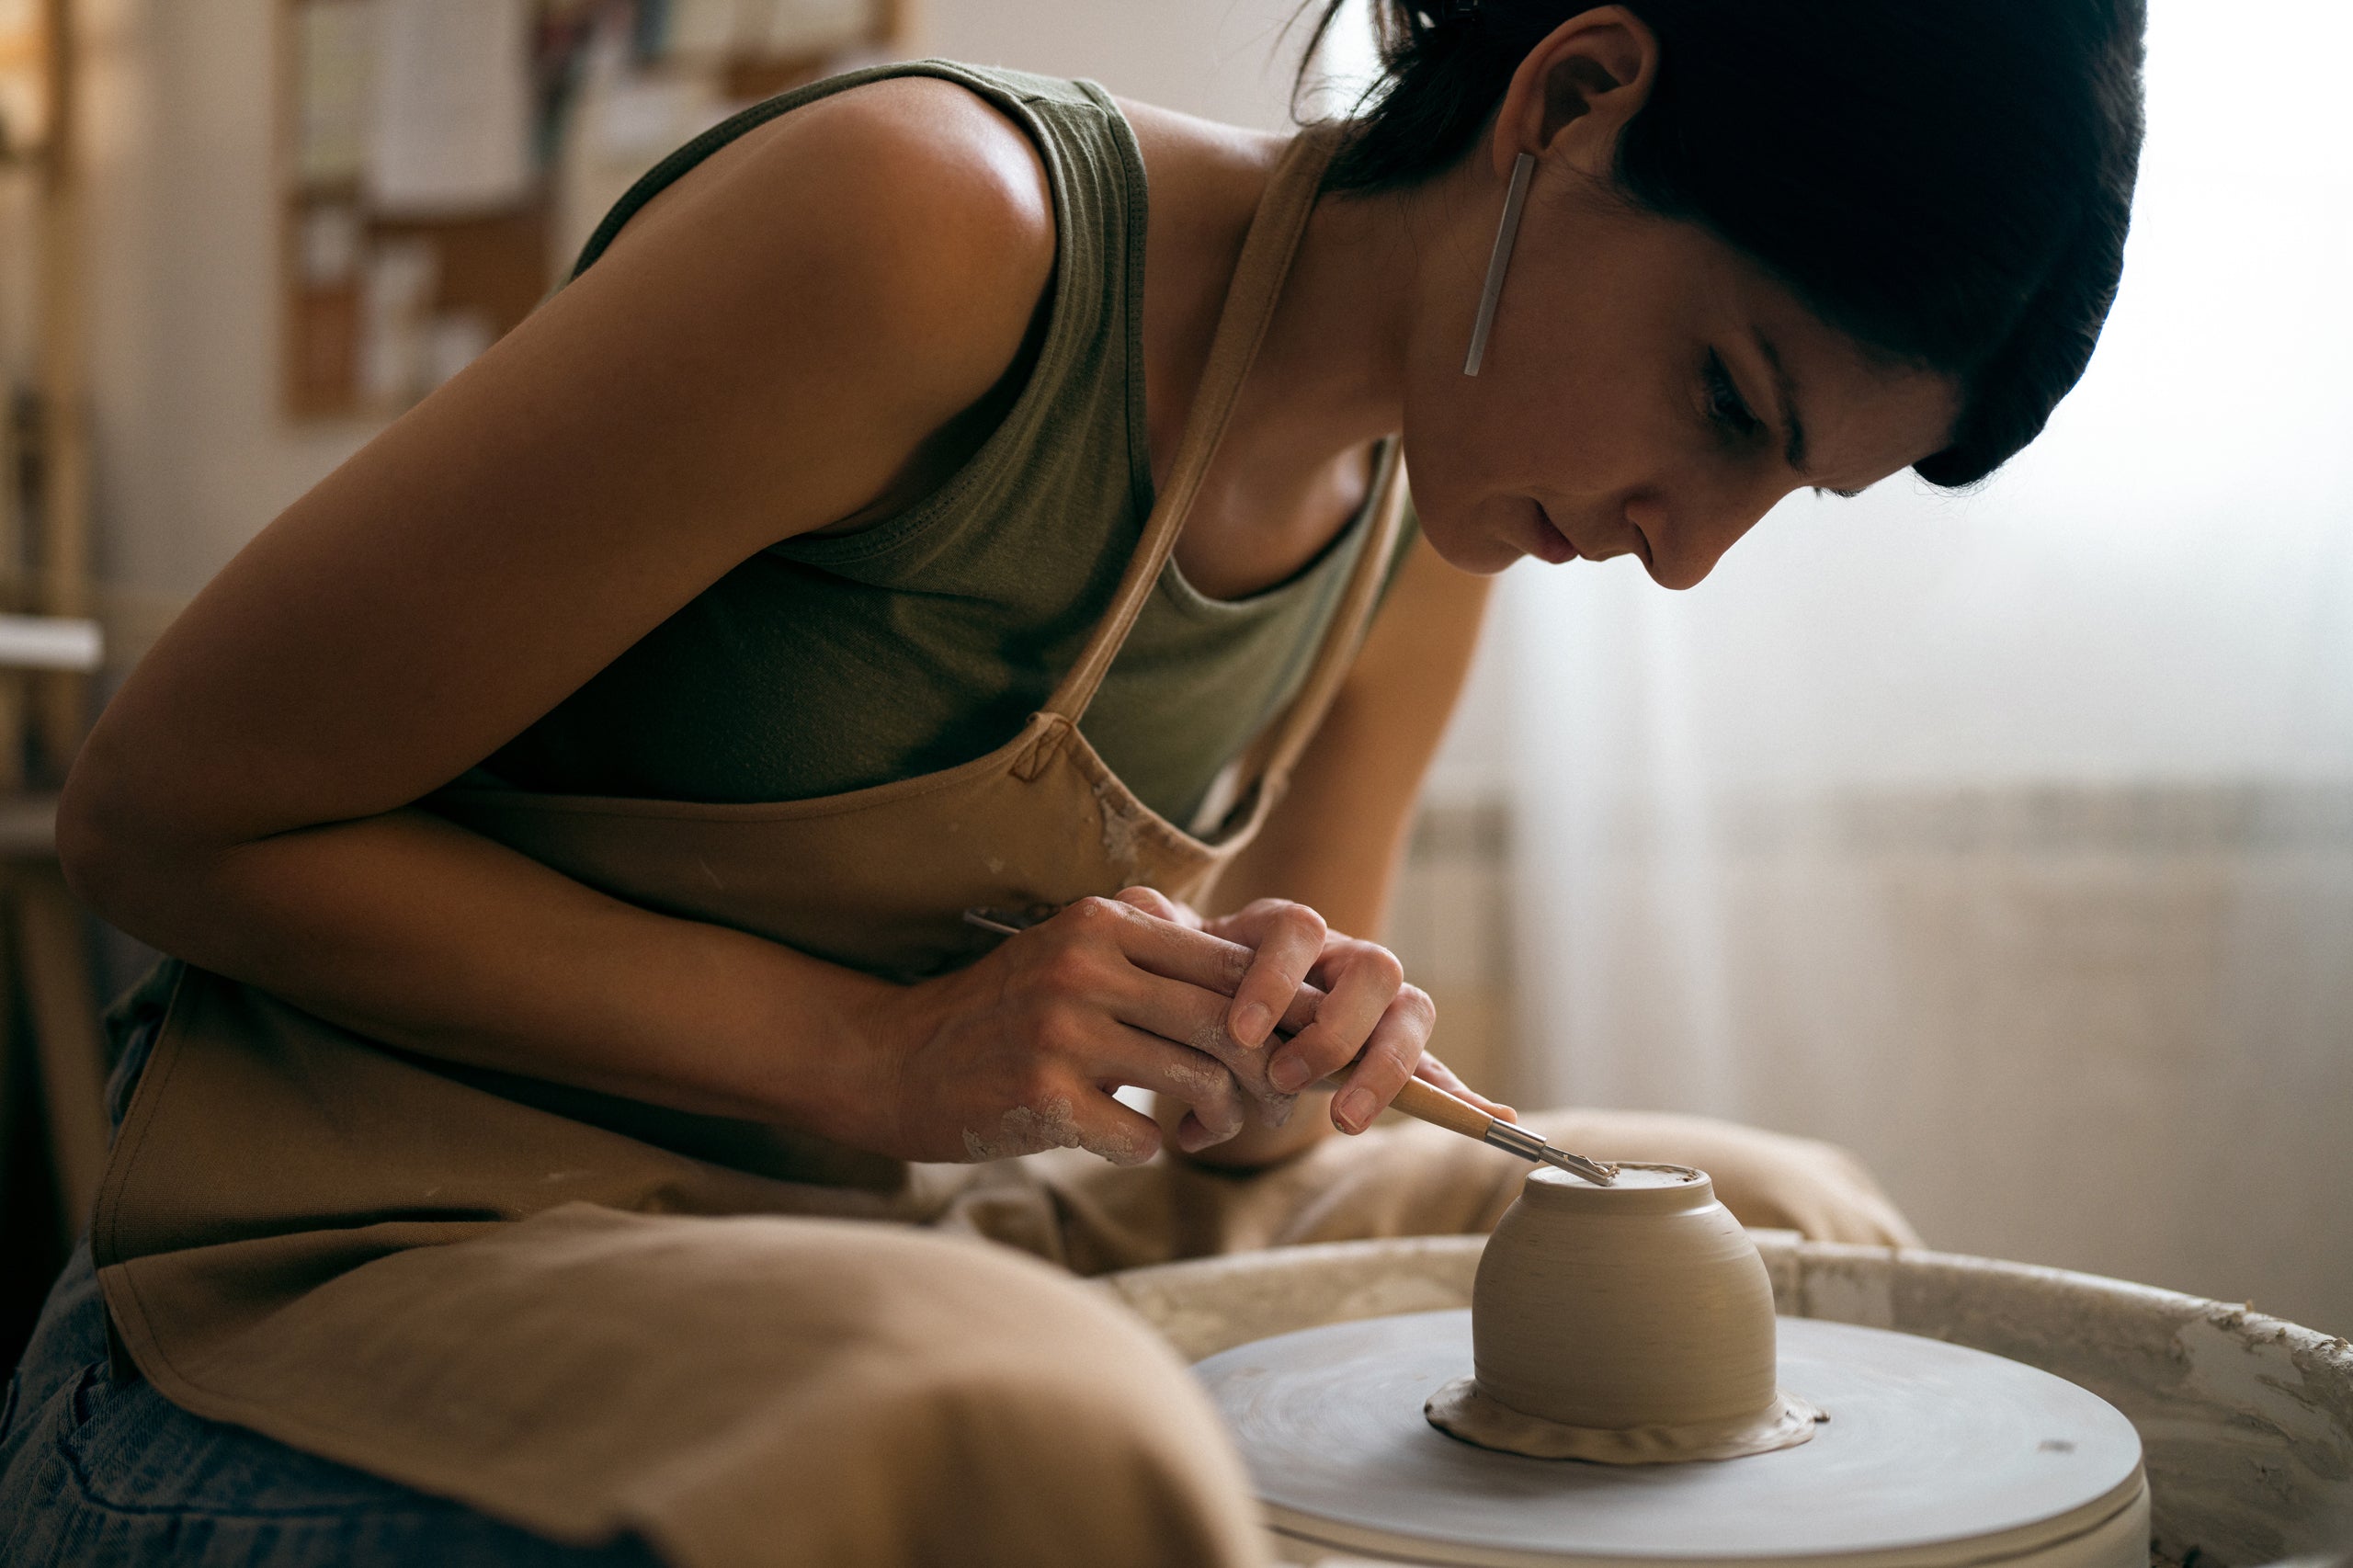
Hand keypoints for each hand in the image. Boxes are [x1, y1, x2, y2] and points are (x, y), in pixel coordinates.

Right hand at [857, 895, 1307, 1166]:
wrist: (896, 1061)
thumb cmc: (1006, 1013)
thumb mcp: (1073, 953)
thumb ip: (1155, 951)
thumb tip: (1269, 973)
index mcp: (1102, 923)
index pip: (1230, 962)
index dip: (1280, 1011)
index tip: (1292, 1048)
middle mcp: (1084, 967)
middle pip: (1229, 1020)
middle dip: (1268, 1072)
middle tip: (1272, 1103)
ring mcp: (1061, 1032)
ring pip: (1197, 1079)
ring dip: (1219, 1118)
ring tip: (1205, 1129)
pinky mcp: (1041, 1098)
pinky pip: (1143, 1136)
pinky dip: (1153, 1147)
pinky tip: (1135, 1141)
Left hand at [1117, 889, 1513, 1139]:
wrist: (1203, 1007)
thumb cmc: (1186, 984)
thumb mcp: (1166, 960)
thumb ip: (1156, 934)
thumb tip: (1137, 906)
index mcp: (1284, 930)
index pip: (1296, 929)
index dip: (1274, 979)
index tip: (1238, 1035)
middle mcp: (1338, 957)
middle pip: (1373, 965)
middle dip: (1335, 1028)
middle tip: (1286, 1079)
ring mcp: (1374, 1001)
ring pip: (1410, 1009)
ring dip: (1386, 1067)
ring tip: (1344, 1119)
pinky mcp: (1390, 1049)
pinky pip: (1434, 1063)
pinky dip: (1456, 1088)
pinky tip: (1489, 1111)